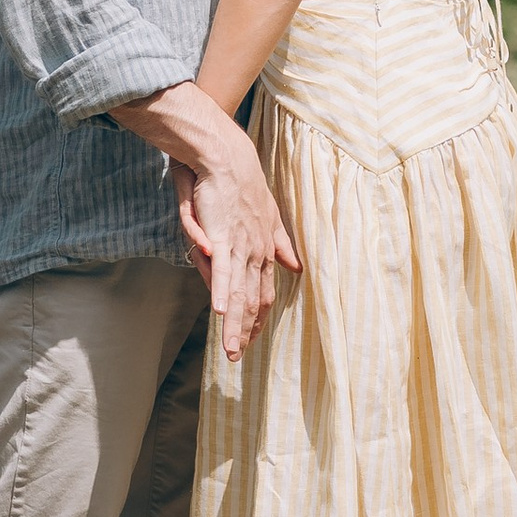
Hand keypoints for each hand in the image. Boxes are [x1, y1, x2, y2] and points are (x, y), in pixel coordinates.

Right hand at [178, 138, 299, 362]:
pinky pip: (222, 270)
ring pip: (238, 292)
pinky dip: (222, 292)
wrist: (225, 157)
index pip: (264, 293)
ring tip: (231, 352)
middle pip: (253, 300)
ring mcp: (240, 246)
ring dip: (234, 325)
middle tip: (237, 359)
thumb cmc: (239, 185)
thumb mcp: (266, 216)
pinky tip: (220, 314)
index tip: (251, 339)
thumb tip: (295, 267)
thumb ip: (280, 244)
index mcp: (265, 249)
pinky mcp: (221, 237)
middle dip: (246, 332)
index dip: (258, 318)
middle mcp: (257, 251)